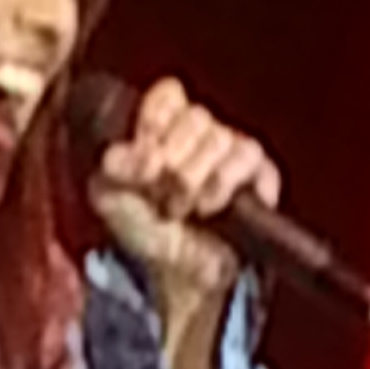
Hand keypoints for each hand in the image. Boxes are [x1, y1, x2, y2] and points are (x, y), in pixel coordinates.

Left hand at [83, 75, 280, 321]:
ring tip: (184, 209)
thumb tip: (128, 154)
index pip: (168, 95)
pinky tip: (211, 208)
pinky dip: (222, 186)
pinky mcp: (259, 172)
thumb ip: (112, 165)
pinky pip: (246, 157)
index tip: (144, 162)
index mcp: (163, 126)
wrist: (178, 273)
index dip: (155, 123)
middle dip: (173, 164)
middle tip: (163, 197)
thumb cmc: (146, 232)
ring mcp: (232, 149)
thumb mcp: (110, 196)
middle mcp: (200, 132)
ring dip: (194, 183)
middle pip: (194, 117)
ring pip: (219, 138)